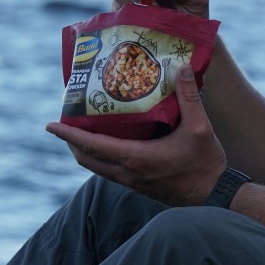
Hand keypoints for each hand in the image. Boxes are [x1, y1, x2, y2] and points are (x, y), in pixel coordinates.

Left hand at [45, 66, 225, 206]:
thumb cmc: (205, 164)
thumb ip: (189, 97)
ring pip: (95, 167)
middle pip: (85, 158)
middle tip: (65, 121)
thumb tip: (181, 67)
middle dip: (71, 142)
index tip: (49, 125)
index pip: (90, 146)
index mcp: (134, 158)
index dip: (67, 135)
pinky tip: (109, 144)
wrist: (215, 198)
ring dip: (84, 150)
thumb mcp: (201, 128)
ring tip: (81, 130)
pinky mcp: (138, 186)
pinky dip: (99, 157)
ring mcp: (131, 182)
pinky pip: (108, 171)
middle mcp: (127, 172)